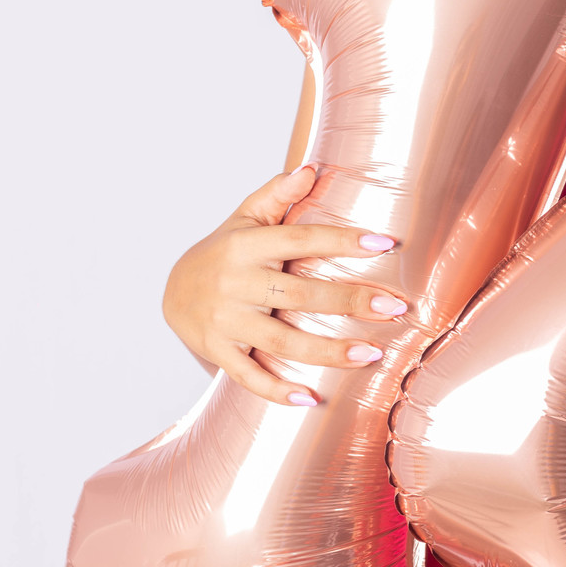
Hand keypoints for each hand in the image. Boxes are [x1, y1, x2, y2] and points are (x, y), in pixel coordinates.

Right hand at [162, 163, 407, 404]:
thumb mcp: (244, 219)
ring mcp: (224, 321)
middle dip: (349, 300)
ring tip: (372, 354)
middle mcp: (234, 283)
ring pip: (281, 340)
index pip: (301, 239)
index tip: (384, 243)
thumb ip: (276, 194)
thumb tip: (312, 168)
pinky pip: (249, 376)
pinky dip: (278, 391)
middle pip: (299, 294)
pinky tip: (312, 398)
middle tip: (395, 307)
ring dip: (328, 351)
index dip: (343, 240)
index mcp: (246, 246)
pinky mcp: (218, 352)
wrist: (170, 293)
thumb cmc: (223, 252)